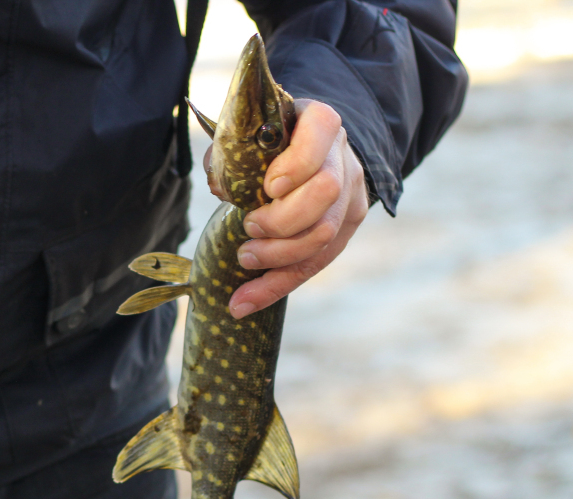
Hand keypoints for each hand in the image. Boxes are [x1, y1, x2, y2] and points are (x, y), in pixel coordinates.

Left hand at [205, 99, 369, 318]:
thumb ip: (231, 153)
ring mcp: (351, 194)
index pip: (322, 131)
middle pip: (326, 193)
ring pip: (324, 235)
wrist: (306, 151)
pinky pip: (316, 264)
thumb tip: (221, 187)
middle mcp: (342, 157)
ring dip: (278, 256)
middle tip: (248, 227)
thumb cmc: (266, 143)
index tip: (268, 187)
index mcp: (319, 122)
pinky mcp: (347, 227)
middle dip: (283, 220)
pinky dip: (276, 287)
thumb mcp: (247, 135)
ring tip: (244, 258)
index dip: (297, 163)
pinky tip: (243, 303)